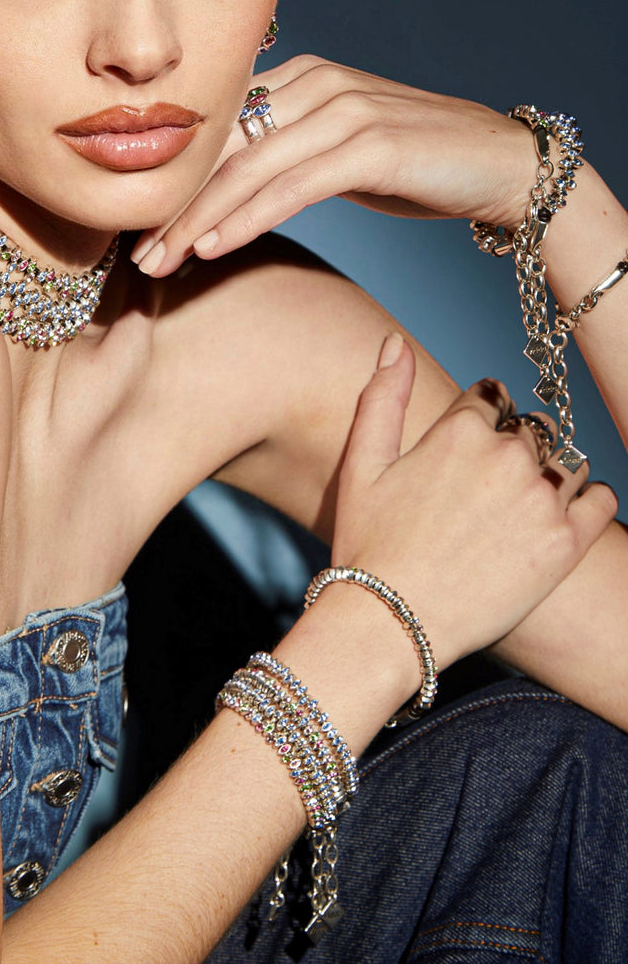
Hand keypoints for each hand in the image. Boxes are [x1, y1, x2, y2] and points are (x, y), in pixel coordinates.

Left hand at [133, 54, 535, 275]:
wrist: (504, 165)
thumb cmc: (418, 164)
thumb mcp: (339, 151)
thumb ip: (286, 155)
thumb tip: (228, 189)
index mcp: (300, 77)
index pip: (219, 130)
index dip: (174, 180)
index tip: (137, 226)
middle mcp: (316, 83)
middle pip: (222, 147)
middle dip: (172, 204)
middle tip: (132, 253)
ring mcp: (345, 110)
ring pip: (247, 169)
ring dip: (196, 220)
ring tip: (157, 261)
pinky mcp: (372, 144)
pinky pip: (291, 187)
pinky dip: (246, 219)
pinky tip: (211, 249)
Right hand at [330, 334, 616, 668]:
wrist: (390, 622)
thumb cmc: (368, 544)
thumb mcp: (361, 463)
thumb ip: (383, 395)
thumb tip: (395, 341)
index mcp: (459, 430)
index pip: (491, 397)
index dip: (479, 419)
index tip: (467, 449)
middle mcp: (507, 456)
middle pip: (531, 429)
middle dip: (513, 448)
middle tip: (486, 491)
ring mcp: (541, 499)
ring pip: (568, 461)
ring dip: (551, 473)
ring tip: (518, 508)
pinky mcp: (565, 543)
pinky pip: (601, 499)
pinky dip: (589, 500)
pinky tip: (558, 517)